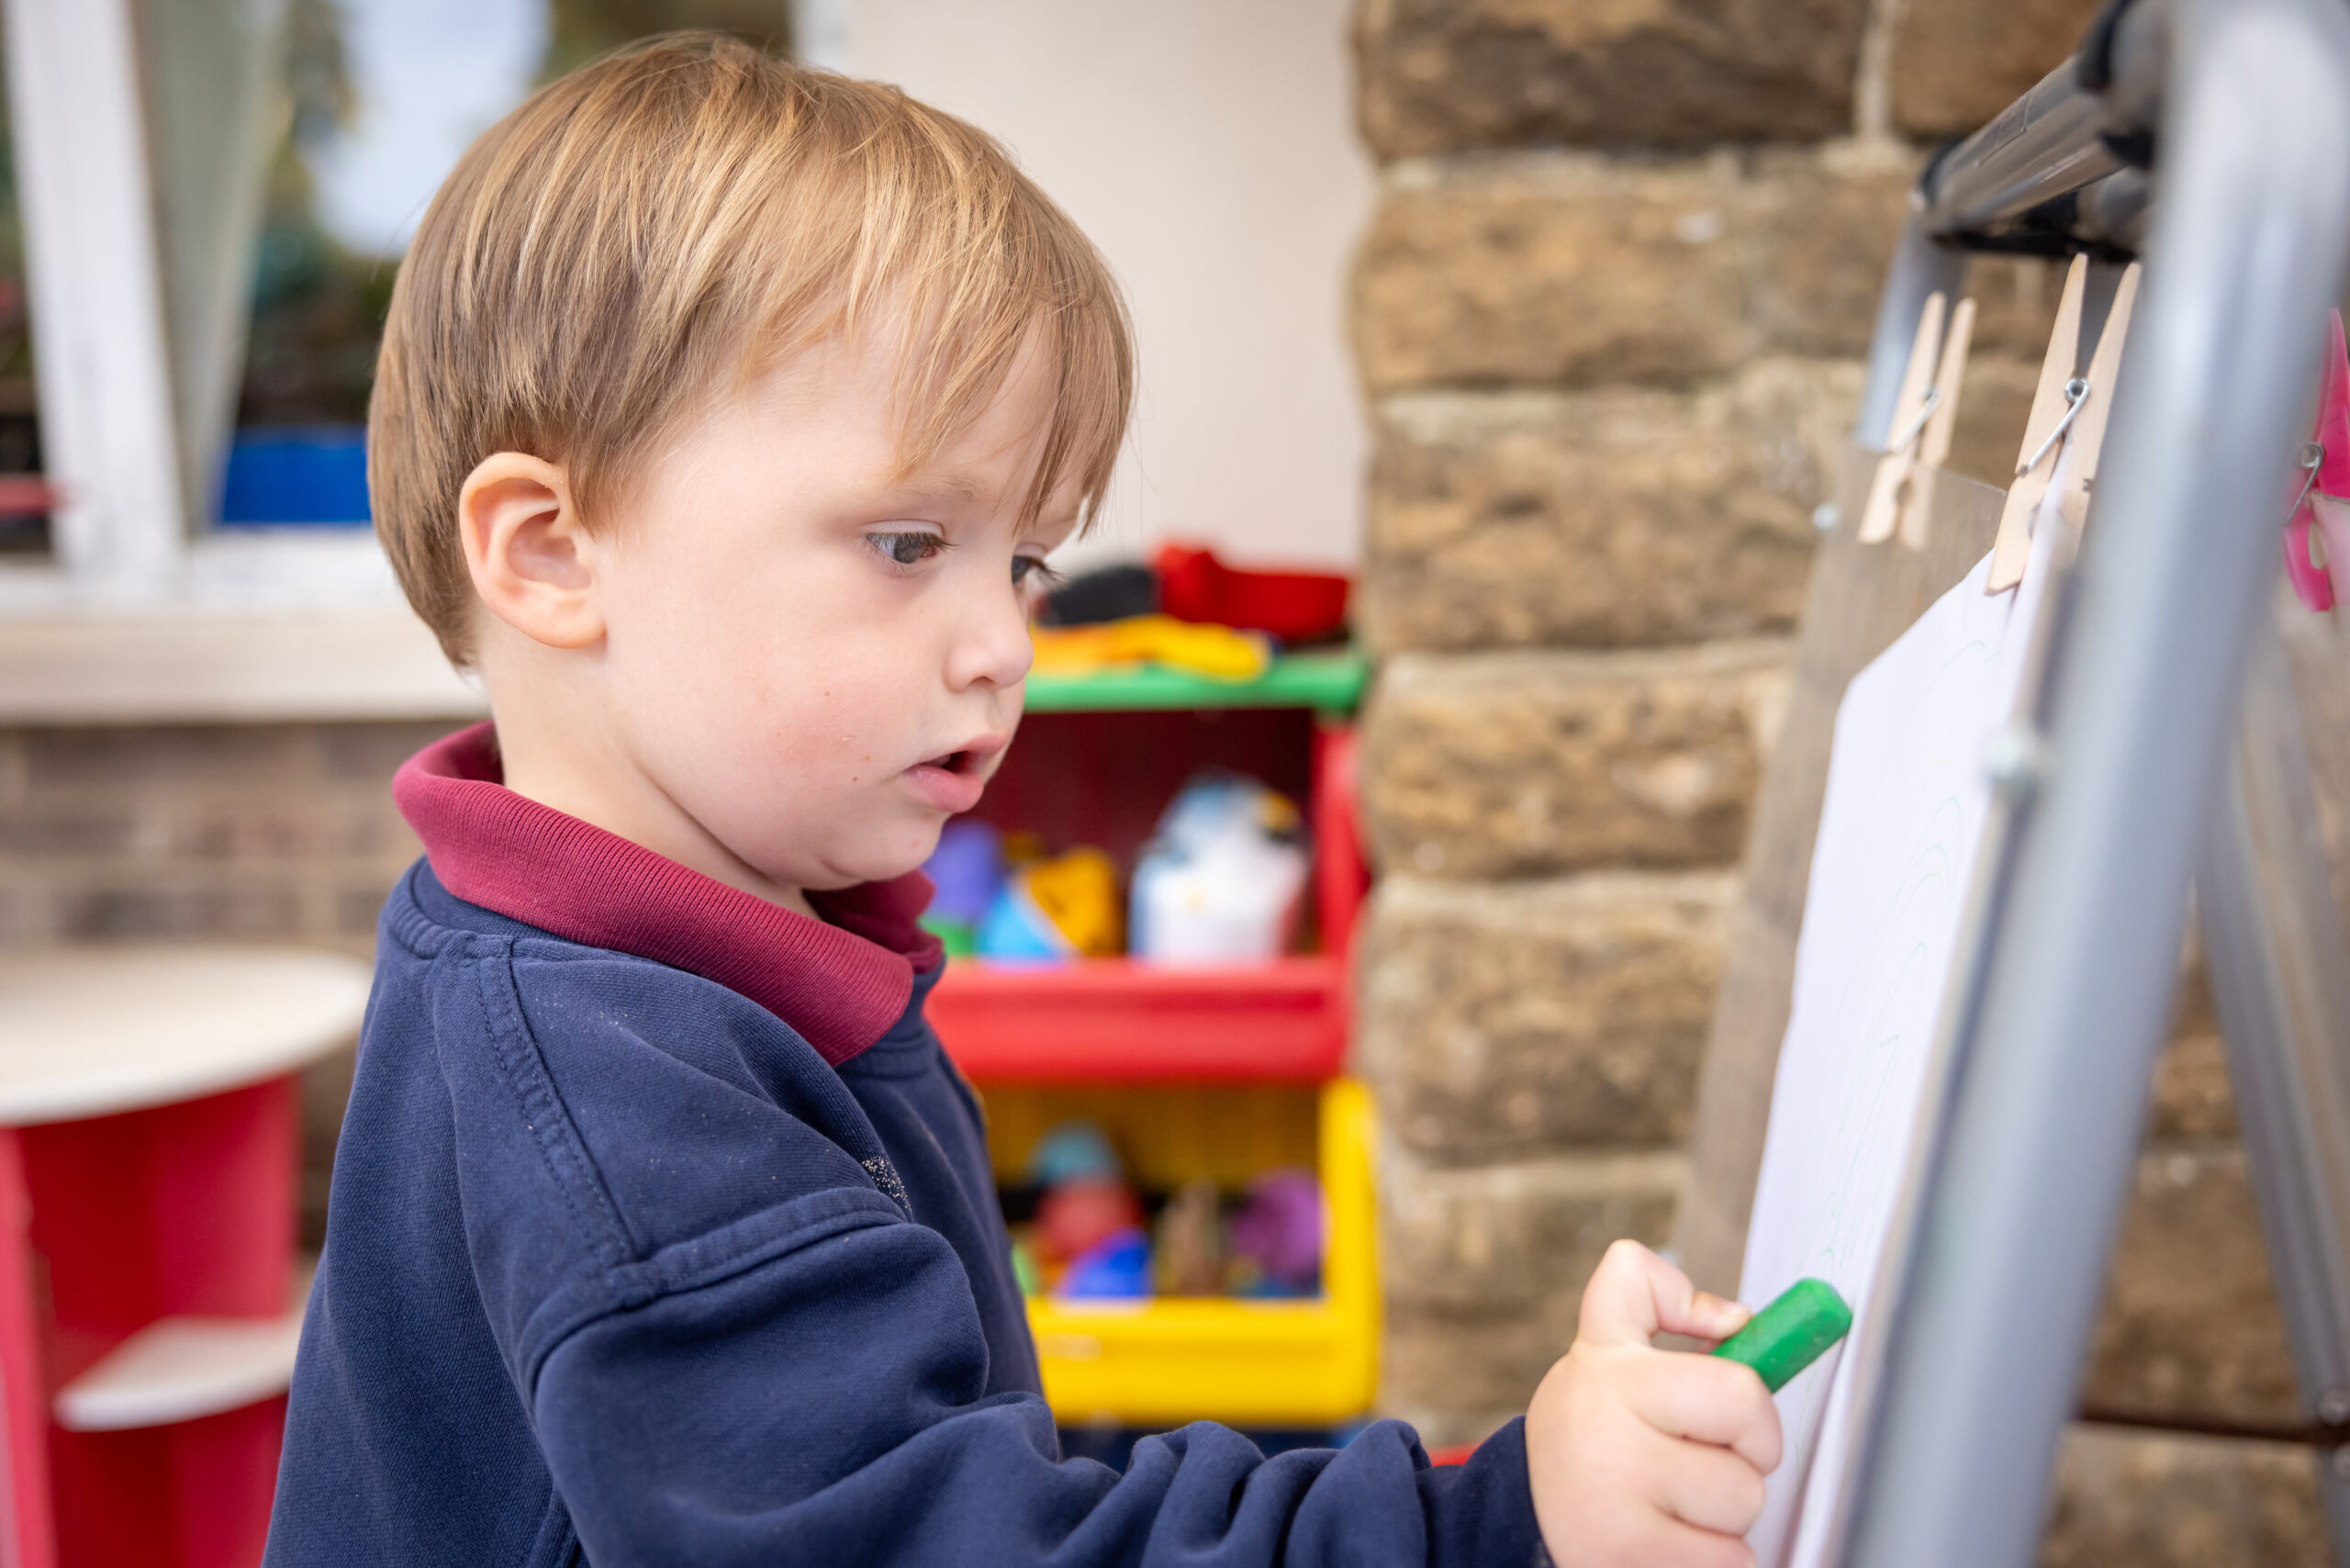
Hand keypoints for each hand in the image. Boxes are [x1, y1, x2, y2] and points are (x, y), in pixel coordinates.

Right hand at [1525, 1240, 1781, 1567]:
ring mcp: (1616, 1512)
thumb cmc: (1585, 1422)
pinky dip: (1712, 1554)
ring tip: (1675, 1499)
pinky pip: (1726, 1562)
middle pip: (1747, 1474)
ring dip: (1725, 1517)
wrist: (1521, 1503)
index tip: (1732, 1419)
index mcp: (1613, 1376)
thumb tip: (1736, 1318)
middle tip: (1699, 1460)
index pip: (1739, 1393)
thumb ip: (1655, 1292)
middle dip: (1742, 1470)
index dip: (1755, 1413)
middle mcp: (1609, 1443)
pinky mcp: (1626, 1561)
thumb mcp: (1604, 1337)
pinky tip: (1668, 1535)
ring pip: (1740, 1521)